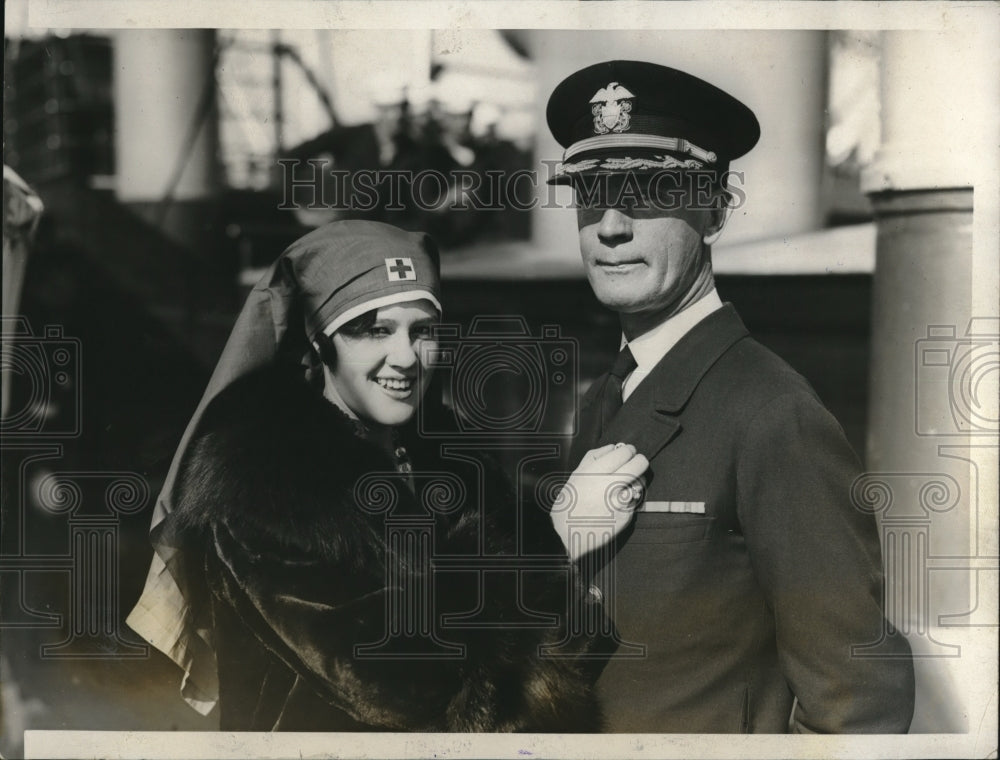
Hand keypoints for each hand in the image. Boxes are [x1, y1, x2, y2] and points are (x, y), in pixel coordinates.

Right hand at [550, 443, 648, 560]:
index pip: (625, 452)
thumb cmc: (570, 503)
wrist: (567, 535)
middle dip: (639, 461)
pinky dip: (630, 499)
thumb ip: (595, 457)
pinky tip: (618, 502)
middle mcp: (610, 484)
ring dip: (637, 480)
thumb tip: (614, 446)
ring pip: (641, 482)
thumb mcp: (576, 475)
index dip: (629, 450)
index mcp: (596, 472)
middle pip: (640, 463)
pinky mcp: (627, 516)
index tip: (627, 452)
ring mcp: (621, 501)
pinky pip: (635, 500)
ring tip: (625, 484)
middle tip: (634, 462)